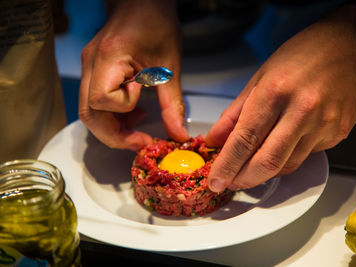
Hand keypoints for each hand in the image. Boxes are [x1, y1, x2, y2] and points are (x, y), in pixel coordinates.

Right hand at [79, 0, 187, 150]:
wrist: (142, 2)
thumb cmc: (157, 24)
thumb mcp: (169, 65)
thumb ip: (172, 103)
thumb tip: (177, 134)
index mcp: (109, 57)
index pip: (102, 99)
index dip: (124, 109)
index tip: (144, 105)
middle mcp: (92, 64)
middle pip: (88, 114)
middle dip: (114, 135)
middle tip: (140, 142)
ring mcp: (89, 67)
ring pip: (89, 111)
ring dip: (113, 127)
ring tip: (138, 126)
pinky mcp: (94, 70)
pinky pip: (95, 102)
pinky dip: (113, 114)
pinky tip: (133, 110)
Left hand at [206, 4, 355, 191]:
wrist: (352, 46)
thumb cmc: (304, 54)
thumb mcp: (260, 76)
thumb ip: (235, 113)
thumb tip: (216, 140)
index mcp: (276, 92)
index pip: (244, 140)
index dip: (227, 165)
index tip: (216, 180)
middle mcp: (302, 111)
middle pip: (267, 162)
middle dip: (244, 179)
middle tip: (231, 182)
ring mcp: (323, 125)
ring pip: (287, 165)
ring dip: (265, 171)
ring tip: (252, 164)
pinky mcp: (337, 134)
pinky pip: (305, 156)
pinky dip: (288, 156)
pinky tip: (283, 144)